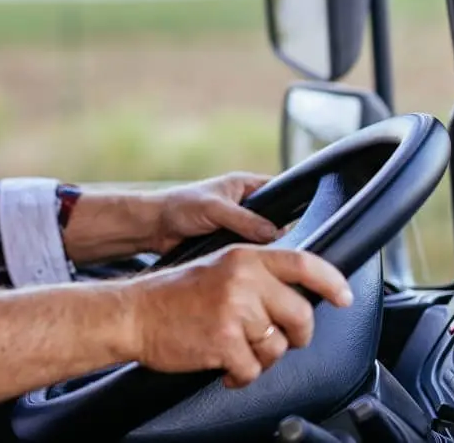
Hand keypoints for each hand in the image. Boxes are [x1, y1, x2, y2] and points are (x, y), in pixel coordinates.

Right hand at [125, 245, 352, 387]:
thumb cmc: (173, 294)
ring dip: (262, 358)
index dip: (331, 281)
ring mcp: (234, 312)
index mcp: (244, 257)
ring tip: (239, 352)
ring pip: (278, 347)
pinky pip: (253, 370)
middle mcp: (243, 280)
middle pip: (300, 315)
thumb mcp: (218, 267)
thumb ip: (256, 274)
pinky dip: (242, 376)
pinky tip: (226, 368)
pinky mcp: (223, 342)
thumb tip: (297, 294)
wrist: (134, 313)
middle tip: (279, 338)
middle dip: (296, 335)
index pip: (303, 263)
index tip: (344, 297)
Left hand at [144, 172, 278, 254]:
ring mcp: (239, 226)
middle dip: (279, 234)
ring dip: (262, 249)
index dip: (291, 206)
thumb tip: (273, 233)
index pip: (280, 192)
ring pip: (264, 240)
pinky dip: (250, 259)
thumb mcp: (215, 209)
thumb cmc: (180, 206)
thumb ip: (244, 220)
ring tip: (263, 258)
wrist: (155, 227)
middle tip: (280, 247)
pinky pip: (249, 252)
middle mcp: (246, 205)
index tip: (298, 224)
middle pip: (276, 220)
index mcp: (246, 186)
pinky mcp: (231, 243)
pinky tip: (250, 266)